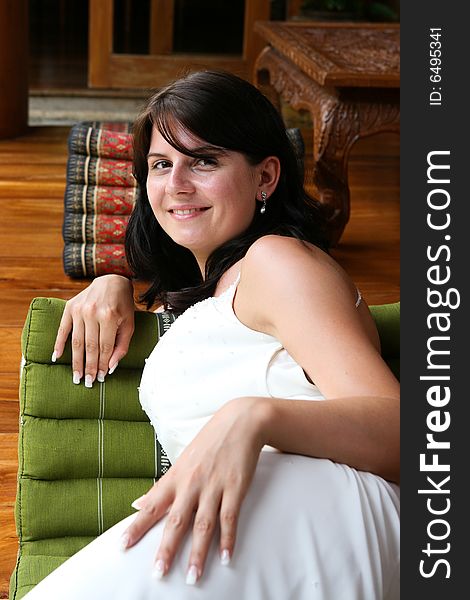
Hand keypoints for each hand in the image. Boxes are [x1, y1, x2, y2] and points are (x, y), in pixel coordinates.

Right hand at [53, 274, 134, 385]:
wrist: (111, 281)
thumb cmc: (123, 306)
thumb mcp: (129, 324)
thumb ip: (122, 346)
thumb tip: (111, 367)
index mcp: (109, 317)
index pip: (104, 347)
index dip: (103, 364)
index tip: (101, 378)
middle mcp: (92, 313)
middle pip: (89, 347)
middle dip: (89, 367)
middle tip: (88, 383)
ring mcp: (79, 310)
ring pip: (76, 342)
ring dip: (76, 361)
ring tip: (76, 376)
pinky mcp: (69, 307)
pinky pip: (62, 329)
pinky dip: (58, 344)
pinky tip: (56, 357)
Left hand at [122, 397, 267, 583]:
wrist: (240, 422)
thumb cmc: (209, 442)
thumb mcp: (182, 460)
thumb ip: (162, 485)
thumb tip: (138, 503)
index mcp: (175, 476)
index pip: (151, 505)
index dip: (136, 526)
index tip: (122, 546)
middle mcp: (191, 482)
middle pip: (176, 520)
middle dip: (166, 548)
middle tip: (158, 573)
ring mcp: (214, 485)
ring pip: (203, 524)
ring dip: (198, 553)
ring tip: (192, 577)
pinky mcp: (235, 487)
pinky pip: (230, 517)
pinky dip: (227, 539)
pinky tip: (225, 557)